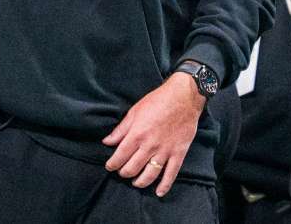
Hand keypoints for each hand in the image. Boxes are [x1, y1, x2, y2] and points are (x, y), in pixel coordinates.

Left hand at [102, 72, 205, 196]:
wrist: (183, 97)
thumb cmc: (157, 101)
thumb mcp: (134, 111)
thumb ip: (121, 129)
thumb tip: (107, 142)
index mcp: (137, 134)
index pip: (120, 156)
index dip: (112, 164)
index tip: (109, 166)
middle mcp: (150, 145)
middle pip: (132, 168)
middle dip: (124, 173)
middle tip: (122, 172)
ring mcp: (165, 151)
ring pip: (149, 175)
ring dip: (140, 182)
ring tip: (135, 182)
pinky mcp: (178, 153)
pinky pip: (171, 174)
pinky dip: (164, 185)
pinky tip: (158, 192)